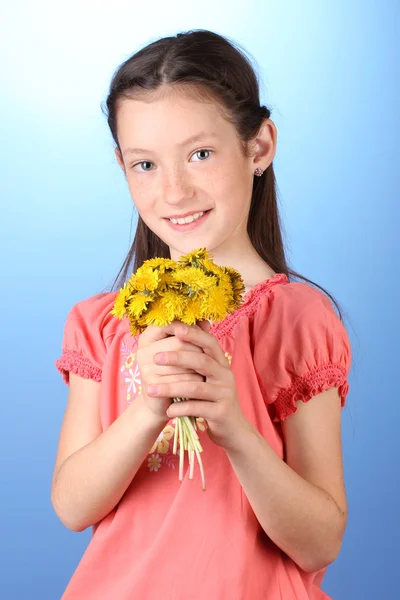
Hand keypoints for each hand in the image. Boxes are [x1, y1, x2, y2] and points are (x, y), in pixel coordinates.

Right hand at [136, 321, 205, 419]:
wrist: (163, 403)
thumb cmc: (175, 372)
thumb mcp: (182, 351)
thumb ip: (192, 335)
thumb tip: (206, 321)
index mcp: (147, 337)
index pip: (169, 324)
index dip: (187, 328)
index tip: (201, 333)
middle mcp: (142, 350)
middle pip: (179, 343)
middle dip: (198, 349)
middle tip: (209, 355)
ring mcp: (145, 368)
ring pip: (183, 362)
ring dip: (199, 366)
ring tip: (207, 369)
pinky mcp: (152, 384)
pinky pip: (181, 379)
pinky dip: (195, 380)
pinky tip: (201, 382)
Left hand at [146, 321, 249, 449]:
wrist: (232, 428)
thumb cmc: (213, 397)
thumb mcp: (208, 375)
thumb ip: (197, 356)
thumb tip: (179, 330)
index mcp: (221, 363)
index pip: (209, 342)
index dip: (194, 334)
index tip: (174, 328)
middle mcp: (226, 375)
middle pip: (202, 361)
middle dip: (178, 358)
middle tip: (155, 358)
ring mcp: (225, 394)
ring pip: (196, 388)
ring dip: (171, 388)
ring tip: (150, 390)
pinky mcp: (221, 413)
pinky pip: (197, 408)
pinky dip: (180, 408)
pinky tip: (167, 410)